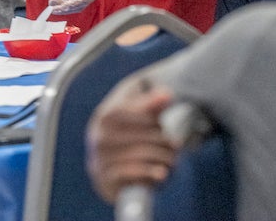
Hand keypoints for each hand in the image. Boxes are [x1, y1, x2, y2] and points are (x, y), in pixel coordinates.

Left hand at [47, 0, 105, 14]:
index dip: (71, 5)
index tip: (58, 7)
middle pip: (81, 5)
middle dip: (66, 9)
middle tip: (52, 8)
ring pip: (80, 6)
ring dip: (66, 8)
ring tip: (52, 4)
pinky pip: (78, 2)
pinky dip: (68, 4)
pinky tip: (58, 2)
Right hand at [87, 78, 176, 202]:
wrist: (103, 169)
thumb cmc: (124, 136)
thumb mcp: (135, 116)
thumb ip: (150, 104)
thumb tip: (166, 94)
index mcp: (106, 116)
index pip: (140, 116)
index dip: (156, 122)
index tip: (163, 128)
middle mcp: (100, 138)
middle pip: (144, 136)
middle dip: (164, 142)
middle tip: (175, 147)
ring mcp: (101, 160)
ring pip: (141, 155)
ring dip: (163, 159)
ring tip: (173, 161)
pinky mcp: (105, 180)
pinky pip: (132, 174)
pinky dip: (150, 173)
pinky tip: (162, 174)